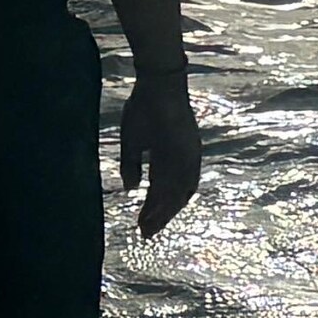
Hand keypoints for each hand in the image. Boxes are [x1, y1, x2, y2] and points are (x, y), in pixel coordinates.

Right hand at [117, 64, 203, 238]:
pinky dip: (167, 194)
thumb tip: (130, 187)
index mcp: (172, 157)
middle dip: (160, 215)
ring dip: (163, 210)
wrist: (157, 84)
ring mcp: (186, 155)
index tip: (142, 226)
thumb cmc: (143, 108)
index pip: (166, 190)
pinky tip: (155, 207)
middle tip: (146, 233)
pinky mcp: (186, 149)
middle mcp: (183, 160)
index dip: (155, 209)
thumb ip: (131, 164)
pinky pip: (177, 177)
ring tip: (147, 225)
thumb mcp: (132, 140)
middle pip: (175, 196)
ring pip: (176, 190)